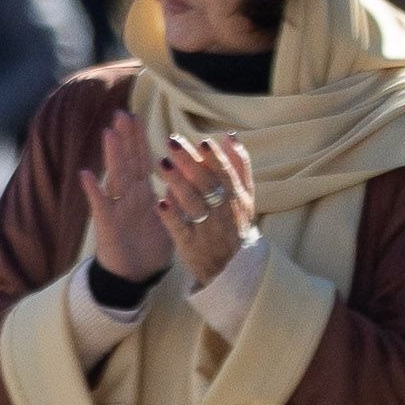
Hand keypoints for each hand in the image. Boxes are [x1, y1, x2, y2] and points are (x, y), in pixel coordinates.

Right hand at [85, 111, 171, 283]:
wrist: (134, 276)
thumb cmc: (150, 247)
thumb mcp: (168, 219)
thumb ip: (173, 198)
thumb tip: (185, 176)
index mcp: (144, 194)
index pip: (142, 160)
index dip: (138, 139)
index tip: (136, 116)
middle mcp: (128, 197)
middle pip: (127, 162)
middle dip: (125, 138)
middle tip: (122, 113)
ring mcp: (116, 208)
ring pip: (116, 178)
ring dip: (112, 156)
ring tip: (109, 133)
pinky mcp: (107, 225)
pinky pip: (100, 205)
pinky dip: (94, 190)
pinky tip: (86, 174)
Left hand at [154, 131, 257, 286]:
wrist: (234, 268)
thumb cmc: (234, 224)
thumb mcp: (244, 197)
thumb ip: (239, 167)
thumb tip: (230, 136)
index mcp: (238, 199)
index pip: (227, 175)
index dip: (216, 159)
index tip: (202, 142)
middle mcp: (225, 213)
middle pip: (207, 185)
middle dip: (190, 163)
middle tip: (172, 143)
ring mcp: (208, 230)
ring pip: (194, 204)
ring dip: (178, 183)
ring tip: (161, 163)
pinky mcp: (191, 246)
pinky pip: (181, 229)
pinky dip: (171, 217)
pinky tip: (160, 203)